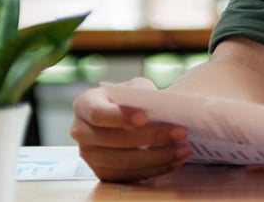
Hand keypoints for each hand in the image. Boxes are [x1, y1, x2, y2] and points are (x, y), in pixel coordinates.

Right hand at [70, 77, 189, 181]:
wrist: (125, 116)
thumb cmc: (130, 100)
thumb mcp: (135, 88)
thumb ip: (143, 95)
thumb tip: (163, 107)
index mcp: (84, 104)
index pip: (98, 113)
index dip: (120, 117)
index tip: (145, 117)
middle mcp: (80, 131)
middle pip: (113, 140)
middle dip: (151, 138)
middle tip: (180, 133)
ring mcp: (88, 155)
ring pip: (121, 162)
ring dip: (157, 157)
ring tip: (183, 149)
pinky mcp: (101, 172)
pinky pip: (127, 176)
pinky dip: (154, 169)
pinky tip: (174, 161)